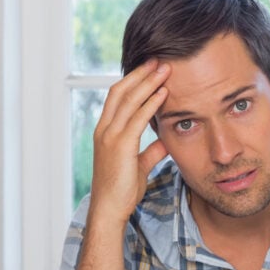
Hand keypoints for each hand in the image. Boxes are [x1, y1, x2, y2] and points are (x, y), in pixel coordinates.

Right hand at [88, 58, 170, 224]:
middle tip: (159, 60)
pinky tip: (163, 93)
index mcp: (106, 131)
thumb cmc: (122, 190)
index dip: (134, 80)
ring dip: (148, 83)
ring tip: (165, 69)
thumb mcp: (139, 166)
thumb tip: (165, 141)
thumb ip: (150, 151)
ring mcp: (110, 136)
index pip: (118, 97)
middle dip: (141, 74)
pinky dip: (150, 103)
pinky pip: (137, 119)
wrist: (110, 209)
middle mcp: (104, 129)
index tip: (151, 69)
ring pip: (128, 100)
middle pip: (121, 91)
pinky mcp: (119, 146)